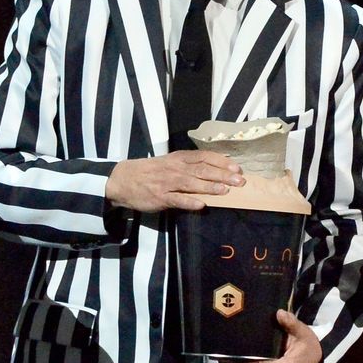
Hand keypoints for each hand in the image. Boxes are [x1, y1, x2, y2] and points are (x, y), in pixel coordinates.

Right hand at [105, 151, 243, 211]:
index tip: (236, 167)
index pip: (204, 157)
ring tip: (225, 191)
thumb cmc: (151, 171)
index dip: (221, 162)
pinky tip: (201, 205)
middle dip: (222, 175)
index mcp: (179, 159)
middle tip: (239, 180)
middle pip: (202, 170)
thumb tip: (216, 169)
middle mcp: (175, 169)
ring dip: (209, 187)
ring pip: (191, 184)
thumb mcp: (170, 162)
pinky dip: (189, 202)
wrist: (123, 179)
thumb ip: (189, 165)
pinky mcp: (160, 198)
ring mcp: (167, 183)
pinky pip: (177, 200)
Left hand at [232, 310, 321, 362]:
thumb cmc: (308, 345)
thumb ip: (291, 323)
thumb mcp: (302, 332)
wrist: (315, 360)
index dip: (245, 359)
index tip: (232, 351)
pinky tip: (232, 359)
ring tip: (223, 354)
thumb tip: (279, 313)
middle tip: (221, 351)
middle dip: (237, 361)